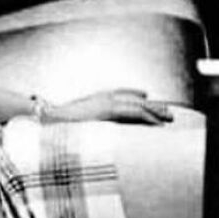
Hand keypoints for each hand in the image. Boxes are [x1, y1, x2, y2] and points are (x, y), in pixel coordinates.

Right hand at [51, 89, 173, 124]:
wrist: (50, 120)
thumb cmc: (62, 124)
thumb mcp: (81, 118)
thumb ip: (93, 118)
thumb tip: (100, 124)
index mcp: (97, 97)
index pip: (122, 92)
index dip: (136, 95)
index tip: (148, 98)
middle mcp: (103, 96)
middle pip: (134, 99)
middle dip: (152, 105)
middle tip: (168, 112)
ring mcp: (106, 102)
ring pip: (137, 105)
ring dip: (154, 111)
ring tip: (168, 118)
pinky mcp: (108, 111)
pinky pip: (133, 113)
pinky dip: (147, 118)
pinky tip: (156, 124)